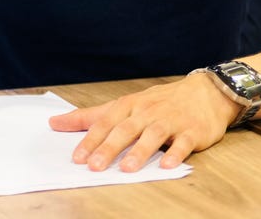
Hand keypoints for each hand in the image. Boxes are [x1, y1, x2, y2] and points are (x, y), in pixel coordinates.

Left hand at [48, 72, 239, 171]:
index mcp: (129, 106)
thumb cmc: (159, 102)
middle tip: (94, 166)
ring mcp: (171, 121)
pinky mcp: (192, 131)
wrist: (205, 93)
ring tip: (127, 168)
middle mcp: (147, 112)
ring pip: (153, 135)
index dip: (90, 139)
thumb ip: (91, 116)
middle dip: (109, 148)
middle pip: (125, 130)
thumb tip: (55, 123)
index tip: (76, 156)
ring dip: (140, 151)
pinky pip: (184, 143)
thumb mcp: (124, 105)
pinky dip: (176, 154)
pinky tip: (167, 165)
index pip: (105, 122)